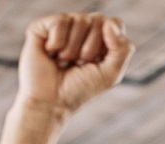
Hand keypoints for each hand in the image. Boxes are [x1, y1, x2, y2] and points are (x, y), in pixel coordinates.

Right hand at [16, 13, 134, 115]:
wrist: (51, 102)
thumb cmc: (80, 89)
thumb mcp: (111, 73)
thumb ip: (122, 49)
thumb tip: (110, 23)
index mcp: (99, 37)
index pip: (115, 23)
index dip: (110, 41)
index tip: (98, 61)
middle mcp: (81, 27)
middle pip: (99, 20)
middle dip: (91, 48)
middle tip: (79, 64)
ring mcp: (62, 26)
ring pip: (80, 19)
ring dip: (73, 49)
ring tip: (64, 61)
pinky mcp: (42, 26)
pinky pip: (60, 21)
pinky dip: (58, 42)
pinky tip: (51, 53)